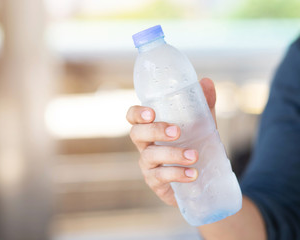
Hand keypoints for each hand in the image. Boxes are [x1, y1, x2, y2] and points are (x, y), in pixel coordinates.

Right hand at [126, 78, 216, 205]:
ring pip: (149, 156)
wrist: (202, 179)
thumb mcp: (200, 124)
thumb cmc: (194, 145)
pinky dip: (176, 174)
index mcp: (151, 127)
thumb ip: (202, 105)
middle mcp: (144, 145)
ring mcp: (148, 165)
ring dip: (172, 154)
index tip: (151, 113)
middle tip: (177, 131)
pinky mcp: (155, 182)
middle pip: (136, 134)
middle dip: (155, 131)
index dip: (137, 113)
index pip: (133, 117)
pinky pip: (160, 177)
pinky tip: (192, 174)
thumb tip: (206, 82)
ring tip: (194, 155)